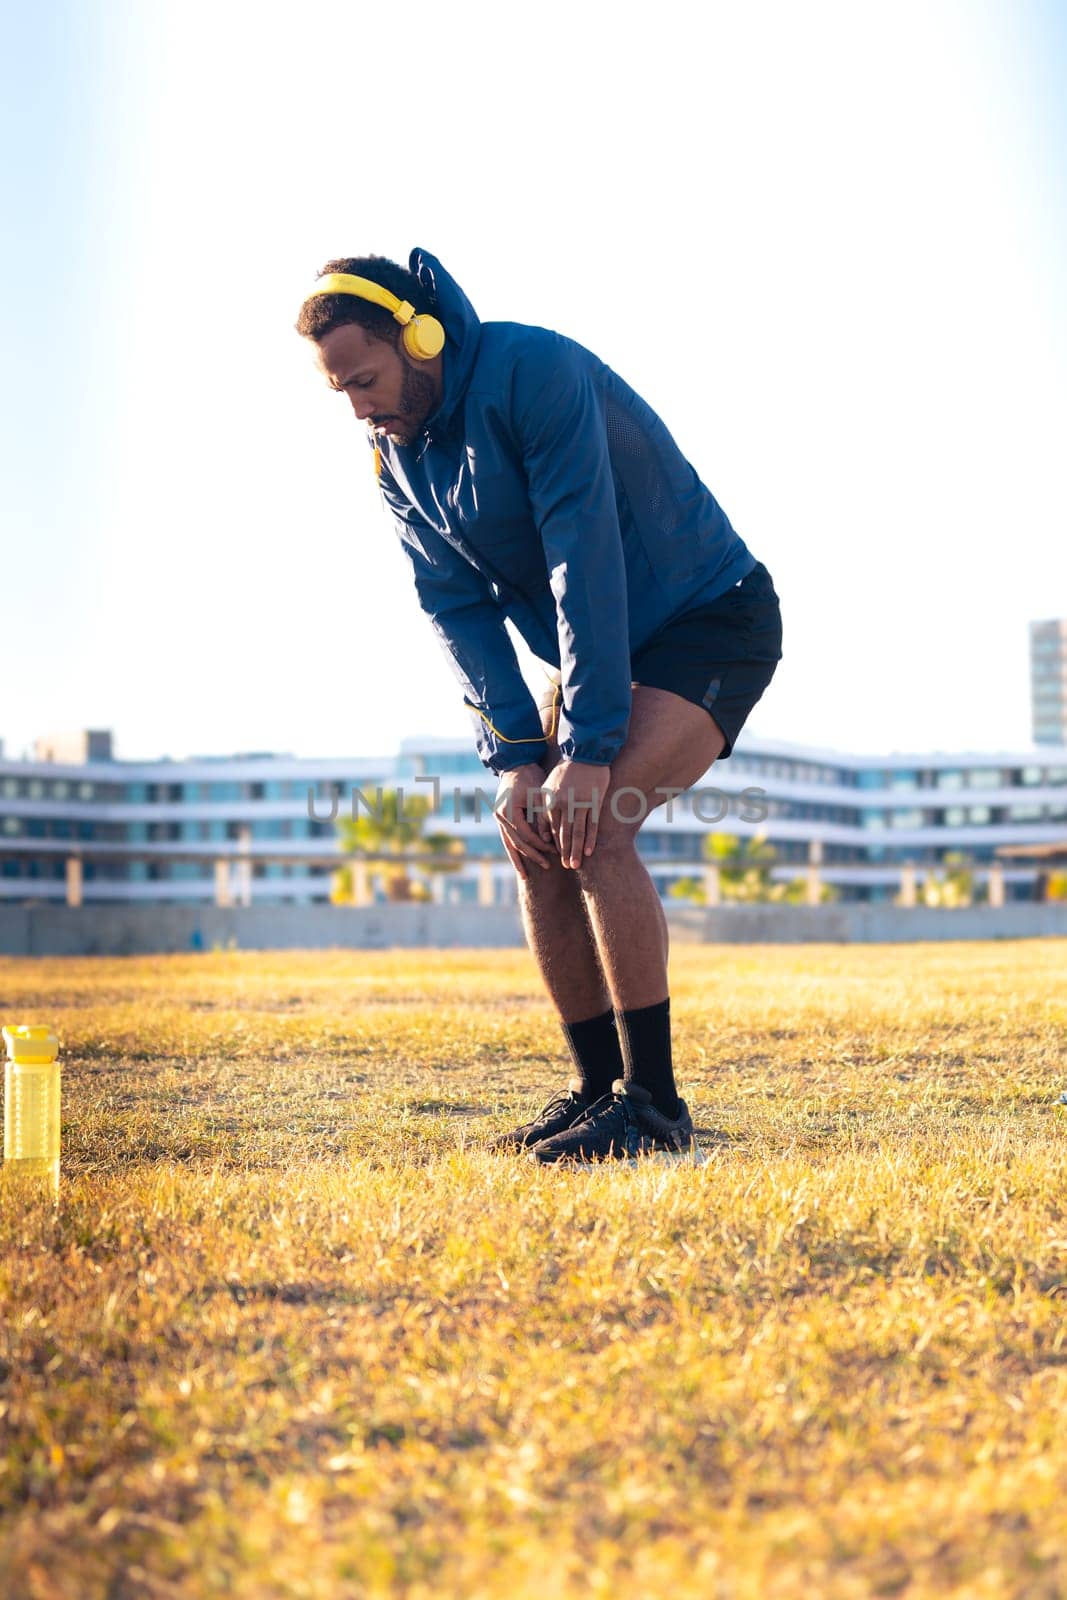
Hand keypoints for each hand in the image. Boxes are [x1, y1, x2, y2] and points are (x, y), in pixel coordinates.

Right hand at [494, 763, 552, 879]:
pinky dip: (513, 850)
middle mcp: (500, 817)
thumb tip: (548, 839)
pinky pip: (507, 838)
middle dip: (532, 855)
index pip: (527, 835)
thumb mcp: (539, 794)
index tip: (556, 851)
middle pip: (517, 843)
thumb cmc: (530, 776)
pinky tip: (518, 863)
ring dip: (518, 859)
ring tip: (525, 876)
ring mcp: (498, 818)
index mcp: (509, 811)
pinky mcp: (501, 817)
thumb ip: (542, 817)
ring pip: (508, 844)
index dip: (541, 845)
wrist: (515, 762)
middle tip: (547, 866)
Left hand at [541, 761, 609, 868]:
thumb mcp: (547, 788)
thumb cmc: (565, 772)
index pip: (551, 829)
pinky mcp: (594, 800)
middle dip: (564, 853)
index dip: (553, 845)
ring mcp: (580, 803)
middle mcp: (563, 804)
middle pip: (563, 834)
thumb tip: (542, 834)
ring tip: (575, 865)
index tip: (555, 858)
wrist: (584, 752)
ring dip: (576, 850)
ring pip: (577, 832)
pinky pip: (592, 824)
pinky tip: (589, 851)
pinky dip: (590, 839)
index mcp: (550, 801)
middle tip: (566, 867)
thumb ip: (544, 810)